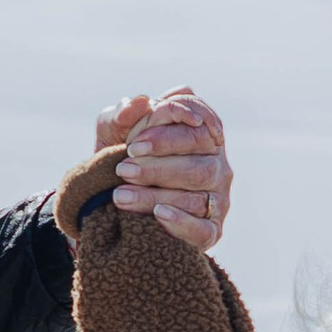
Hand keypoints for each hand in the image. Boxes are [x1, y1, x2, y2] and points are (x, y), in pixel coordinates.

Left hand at [95, 87, 232, 252]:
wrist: (113, 203)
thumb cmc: (122, 158)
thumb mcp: (113, 134)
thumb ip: (121, 115)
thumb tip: (139, 102)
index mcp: (203, 133)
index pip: (201, 125)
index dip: (169, 135)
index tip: (133, 144)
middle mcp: (218, 164)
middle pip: (199, 164)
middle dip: (158, 167)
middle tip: (123, 170)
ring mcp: (218, 198)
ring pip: (196, 197)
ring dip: (156, 195)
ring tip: (121, 196)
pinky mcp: (212, 230)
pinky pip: (203, 229)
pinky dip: (181, 222)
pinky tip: (159, 214)